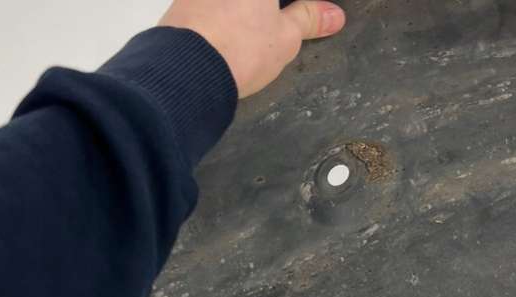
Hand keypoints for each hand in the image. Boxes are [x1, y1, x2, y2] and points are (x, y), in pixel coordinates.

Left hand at [159, 0, 345, 97]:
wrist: (186, 71)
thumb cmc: (239, 48)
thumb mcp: (285, 37)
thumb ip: (309, 19)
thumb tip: (332, 16)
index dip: (301, 6)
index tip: (311, 15)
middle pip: (262, 1)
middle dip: (276, 10)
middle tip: (286, 23)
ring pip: (236, 4)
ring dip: (248, 14)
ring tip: (256, 36)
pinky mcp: (184, 2)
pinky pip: (215, 6)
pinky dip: (227, 15)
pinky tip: (231, 36)